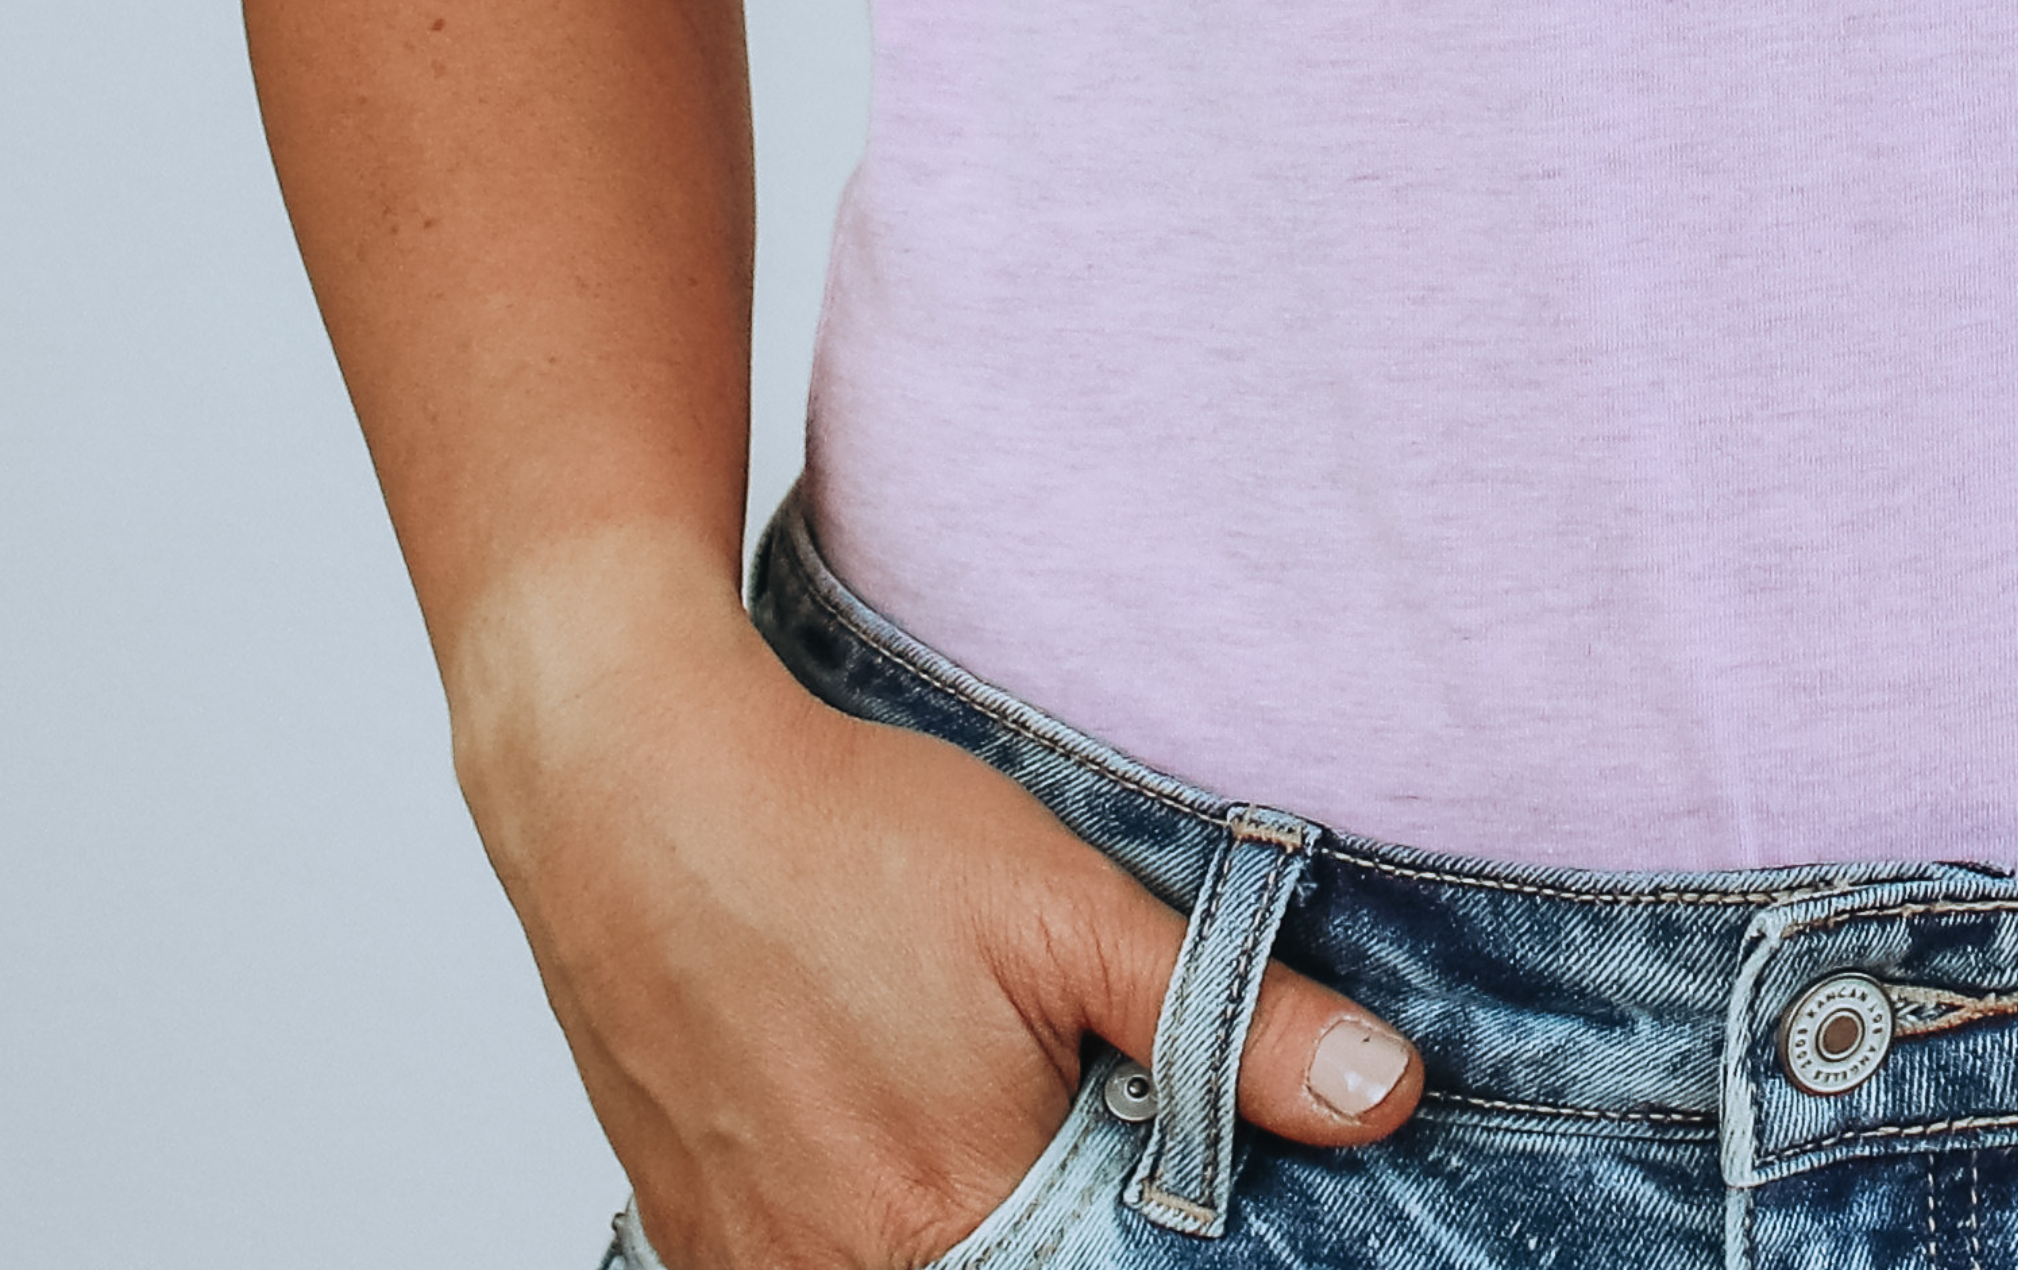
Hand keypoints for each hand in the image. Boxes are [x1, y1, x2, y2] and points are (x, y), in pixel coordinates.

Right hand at [454, 548, 1419, 1269]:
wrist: (634, 794)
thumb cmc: (844, 836)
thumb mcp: (1060, 906)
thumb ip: (1222, 1021)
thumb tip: (1382, 1096)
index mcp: (947, 1224)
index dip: (1148, 1239)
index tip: (1180, 1182)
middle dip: (1067, 1229)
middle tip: (1070, 1121)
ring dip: (970, 1226)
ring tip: (985, 1118)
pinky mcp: (696, 1236)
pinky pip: (813, 1269)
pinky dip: (879, 1227)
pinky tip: (897, 1136)